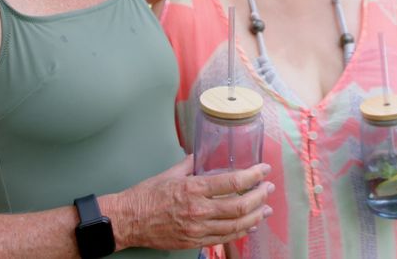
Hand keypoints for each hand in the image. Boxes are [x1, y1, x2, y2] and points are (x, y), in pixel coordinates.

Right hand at [112, 156, 273, 249]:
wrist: (128, 221)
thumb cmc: (146, 196)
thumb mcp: (170, 174)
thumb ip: (191, 164)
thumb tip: (203, 154)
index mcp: (193, 189)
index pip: (232, 182)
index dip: (253, 175)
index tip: (264, 170)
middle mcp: (198, 210)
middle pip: (240, 206)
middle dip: (260, 196)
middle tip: (268, 188)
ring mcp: (197, 229)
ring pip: (236, 225)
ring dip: (255, 216)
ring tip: (266, 208)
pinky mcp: (194, 241)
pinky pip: (224, 238)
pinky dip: (241, 231)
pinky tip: (250, 225)